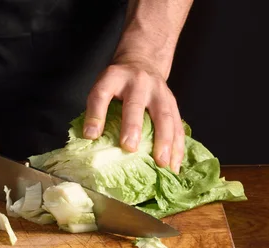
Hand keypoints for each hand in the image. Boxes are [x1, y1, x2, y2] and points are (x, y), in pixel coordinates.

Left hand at [82, 58, 184, 173]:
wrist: (143, 62)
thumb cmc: (118, 83)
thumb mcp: (103, 87)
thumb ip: (97, 110)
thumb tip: (91, 142)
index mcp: (113, 78)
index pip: (101, 94)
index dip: (95, 114)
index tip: (90, 135)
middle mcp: (138, 82)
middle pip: (135, 104)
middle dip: (133, 127)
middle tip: (129, 148)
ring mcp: (158, 91)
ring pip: (164, 115)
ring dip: (164, 141)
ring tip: (162, 163)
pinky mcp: (172, 102)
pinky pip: (177, 124)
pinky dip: (178, 146)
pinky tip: (175, 164)